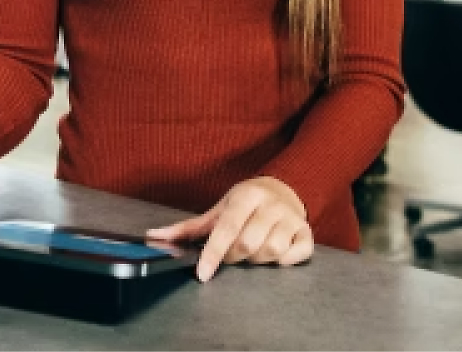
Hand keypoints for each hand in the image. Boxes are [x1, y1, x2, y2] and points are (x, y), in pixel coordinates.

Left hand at [146, 177, 313, 281]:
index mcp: (246, 196)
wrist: (283, 188)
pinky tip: (275, 255)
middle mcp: (271, 205)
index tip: (203, 274)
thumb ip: (187, 228)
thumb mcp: (218, 210)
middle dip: (234, 256)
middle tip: (231, 254)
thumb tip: (153, 237)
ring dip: (257, 260)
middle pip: (248, 243)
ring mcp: (292, 218)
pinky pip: (298, 254)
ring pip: (272, 251)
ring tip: (252, 252)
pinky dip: (285, 261)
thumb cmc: (245, 204)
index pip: (227, 227)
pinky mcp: (307, 231)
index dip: (213, 253)